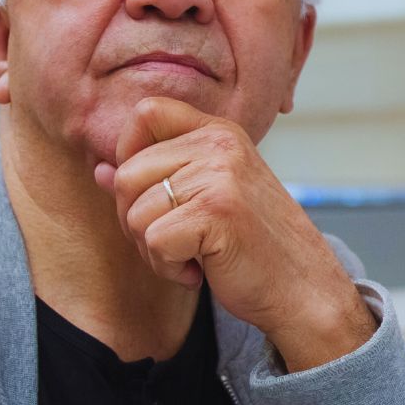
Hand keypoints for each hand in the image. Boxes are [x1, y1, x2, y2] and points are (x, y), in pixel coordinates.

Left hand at [94, 97, 376, 369]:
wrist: (305, 291)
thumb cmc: (254, 248)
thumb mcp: (208, 198)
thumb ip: (158, 178)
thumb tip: (99, 171)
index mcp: (220, 132)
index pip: (146, 113)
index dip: (129, 153)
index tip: (153, 194)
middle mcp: (220, 144)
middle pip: (127, 174)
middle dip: (138, 220)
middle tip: (178, 243)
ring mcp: (220, 176)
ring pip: (135, 212)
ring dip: (154, 251)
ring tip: (194, 257)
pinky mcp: (215, 213)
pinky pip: (153, 241)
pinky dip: (168, 268)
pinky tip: (200, 271)